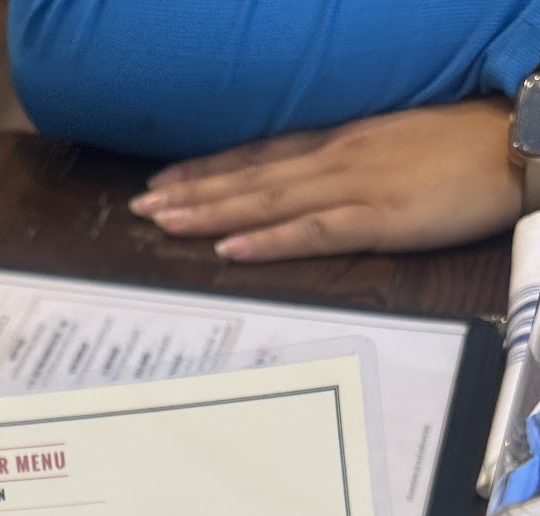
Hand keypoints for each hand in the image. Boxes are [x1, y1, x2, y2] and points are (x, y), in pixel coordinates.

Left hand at [129, 98, 522, 261]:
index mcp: (342, 144)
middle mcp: (336, 159)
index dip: (209, 169)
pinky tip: (230, 248)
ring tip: (163, 222)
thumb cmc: (465, 150)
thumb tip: (317, 183)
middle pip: (250, 176)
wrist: (518, 143)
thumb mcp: (396, 148)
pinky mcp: (379, 218)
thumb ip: (353, 166)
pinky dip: (267, 240)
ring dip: (212, 212)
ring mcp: (354, 187)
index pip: (261, 155)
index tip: (164, 182)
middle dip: (191, 192)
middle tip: (137, 207)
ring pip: (266, 200)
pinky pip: (311, 231)